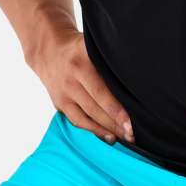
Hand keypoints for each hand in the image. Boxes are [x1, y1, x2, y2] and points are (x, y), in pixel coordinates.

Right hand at [29, 25, 133, 144]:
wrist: (47, 51)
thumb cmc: (79, 49)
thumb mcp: (93, 47)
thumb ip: (110, 61)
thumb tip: (138, 79)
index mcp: (82, 62)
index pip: (102, 90)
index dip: (117, 109)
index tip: (132, 122)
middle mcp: (71, 79)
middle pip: (96, 106)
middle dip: (116, 123)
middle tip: (133, 135)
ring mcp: (64, 93)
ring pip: (88, 116)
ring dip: (108, 129)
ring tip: (125, 138)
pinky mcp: (59, 103)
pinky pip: (77, 121)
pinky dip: (94, 130)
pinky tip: (109, 137)